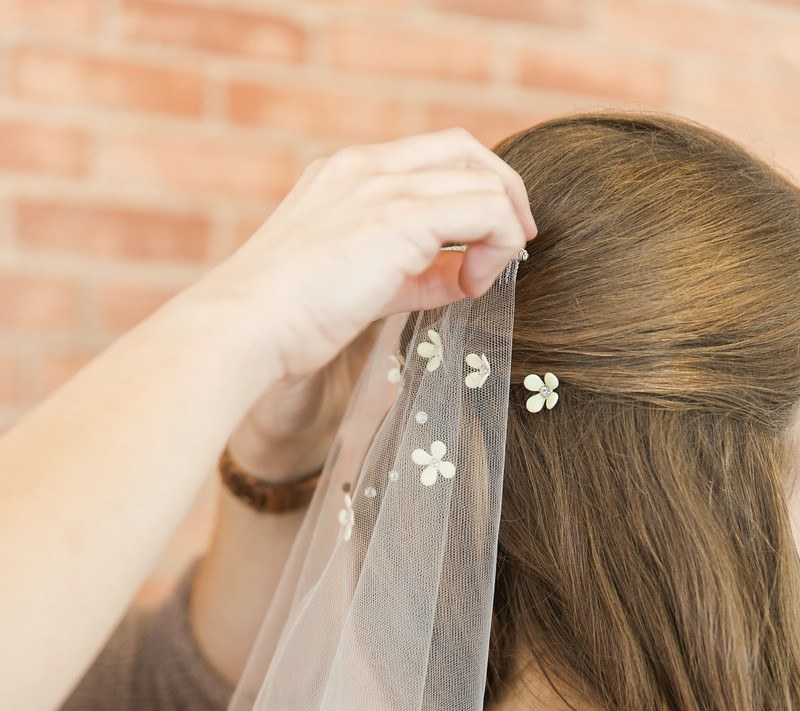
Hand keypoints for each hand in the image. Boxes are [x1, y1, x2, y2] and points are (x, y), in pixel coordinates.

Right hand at [194, 128, 536, 395]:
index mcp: (343, 176)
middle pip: (463, 149)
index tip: (478, 250)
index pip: (427, 161)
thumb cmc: (284, 321)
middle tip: (513, 246)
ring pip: (480, 177)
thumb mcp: (355, 287)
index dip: (467, 197)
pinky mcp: (401, 218)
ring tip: (490, 276)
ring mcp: (381, 187)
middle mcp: (363, 167)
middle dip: (502, 193)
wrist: (245, 327)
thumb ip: (411, 276)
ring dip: (502, 227)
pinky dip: (498, 244)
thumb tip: (460, 280)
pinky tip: (477, 284)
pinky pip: (484, 209)